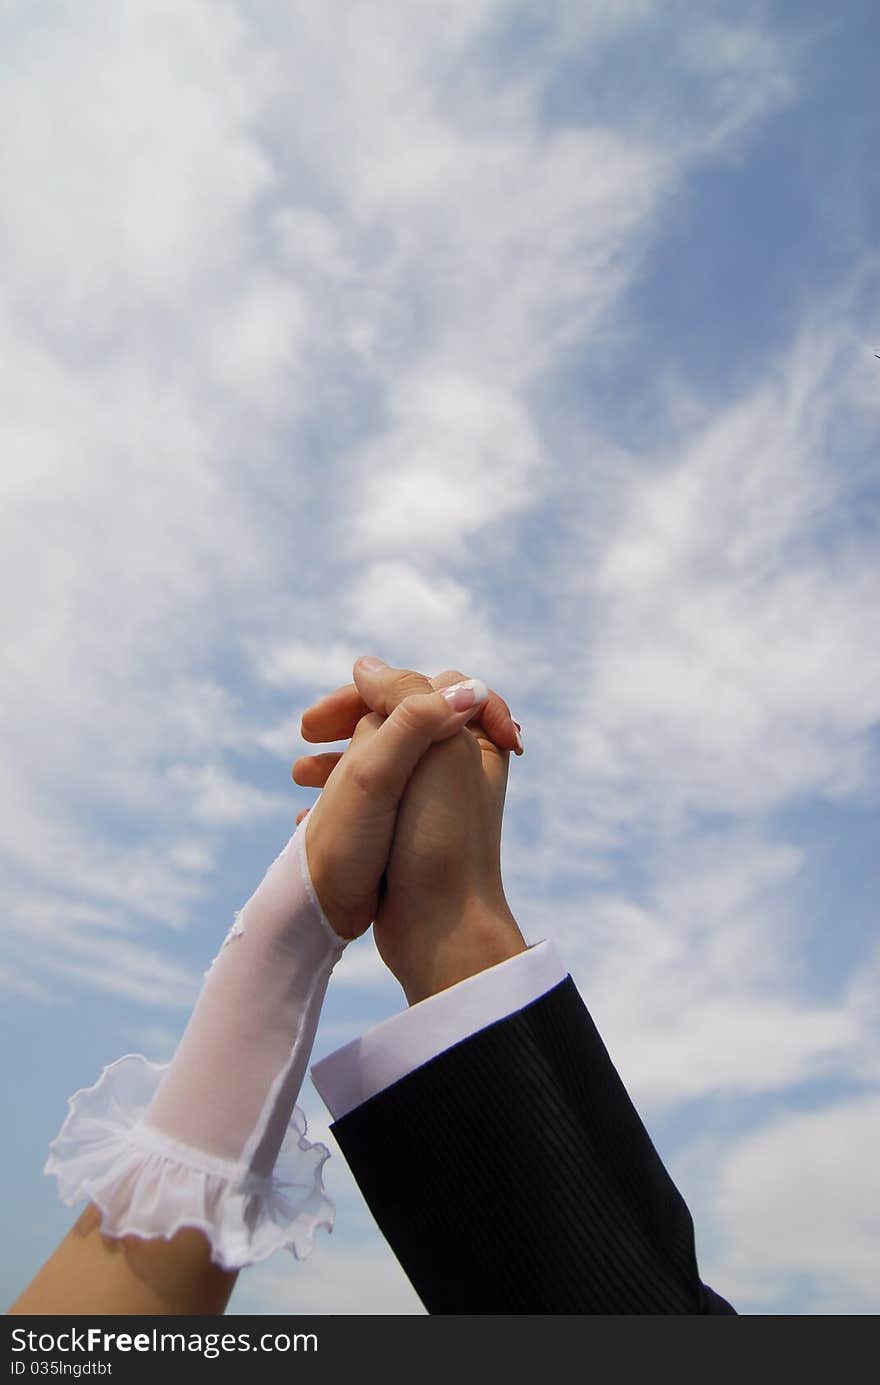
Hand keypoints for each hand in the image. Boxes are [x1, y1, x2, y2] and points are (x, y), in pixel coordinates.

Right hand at [295, 658, 526, 1001]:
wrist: (444, 928)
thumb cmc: (441, 838)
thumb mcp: (430, 750)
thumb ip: (405, 696)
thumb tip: (366, 665)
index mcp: (473, 736)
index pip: (412, 687)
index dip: (362, 694)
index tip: (319, 718)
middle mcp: (459, 764)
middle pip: (393, 721)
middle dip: (346, 724)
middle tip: (303, 735)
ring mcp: (436, 801)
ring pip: (378, 760)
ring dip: (336, 760)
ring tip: (298, 778)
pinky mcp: (414, 835)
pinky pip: (372, 800)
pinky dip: (340, 800)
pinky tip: (308, 818)